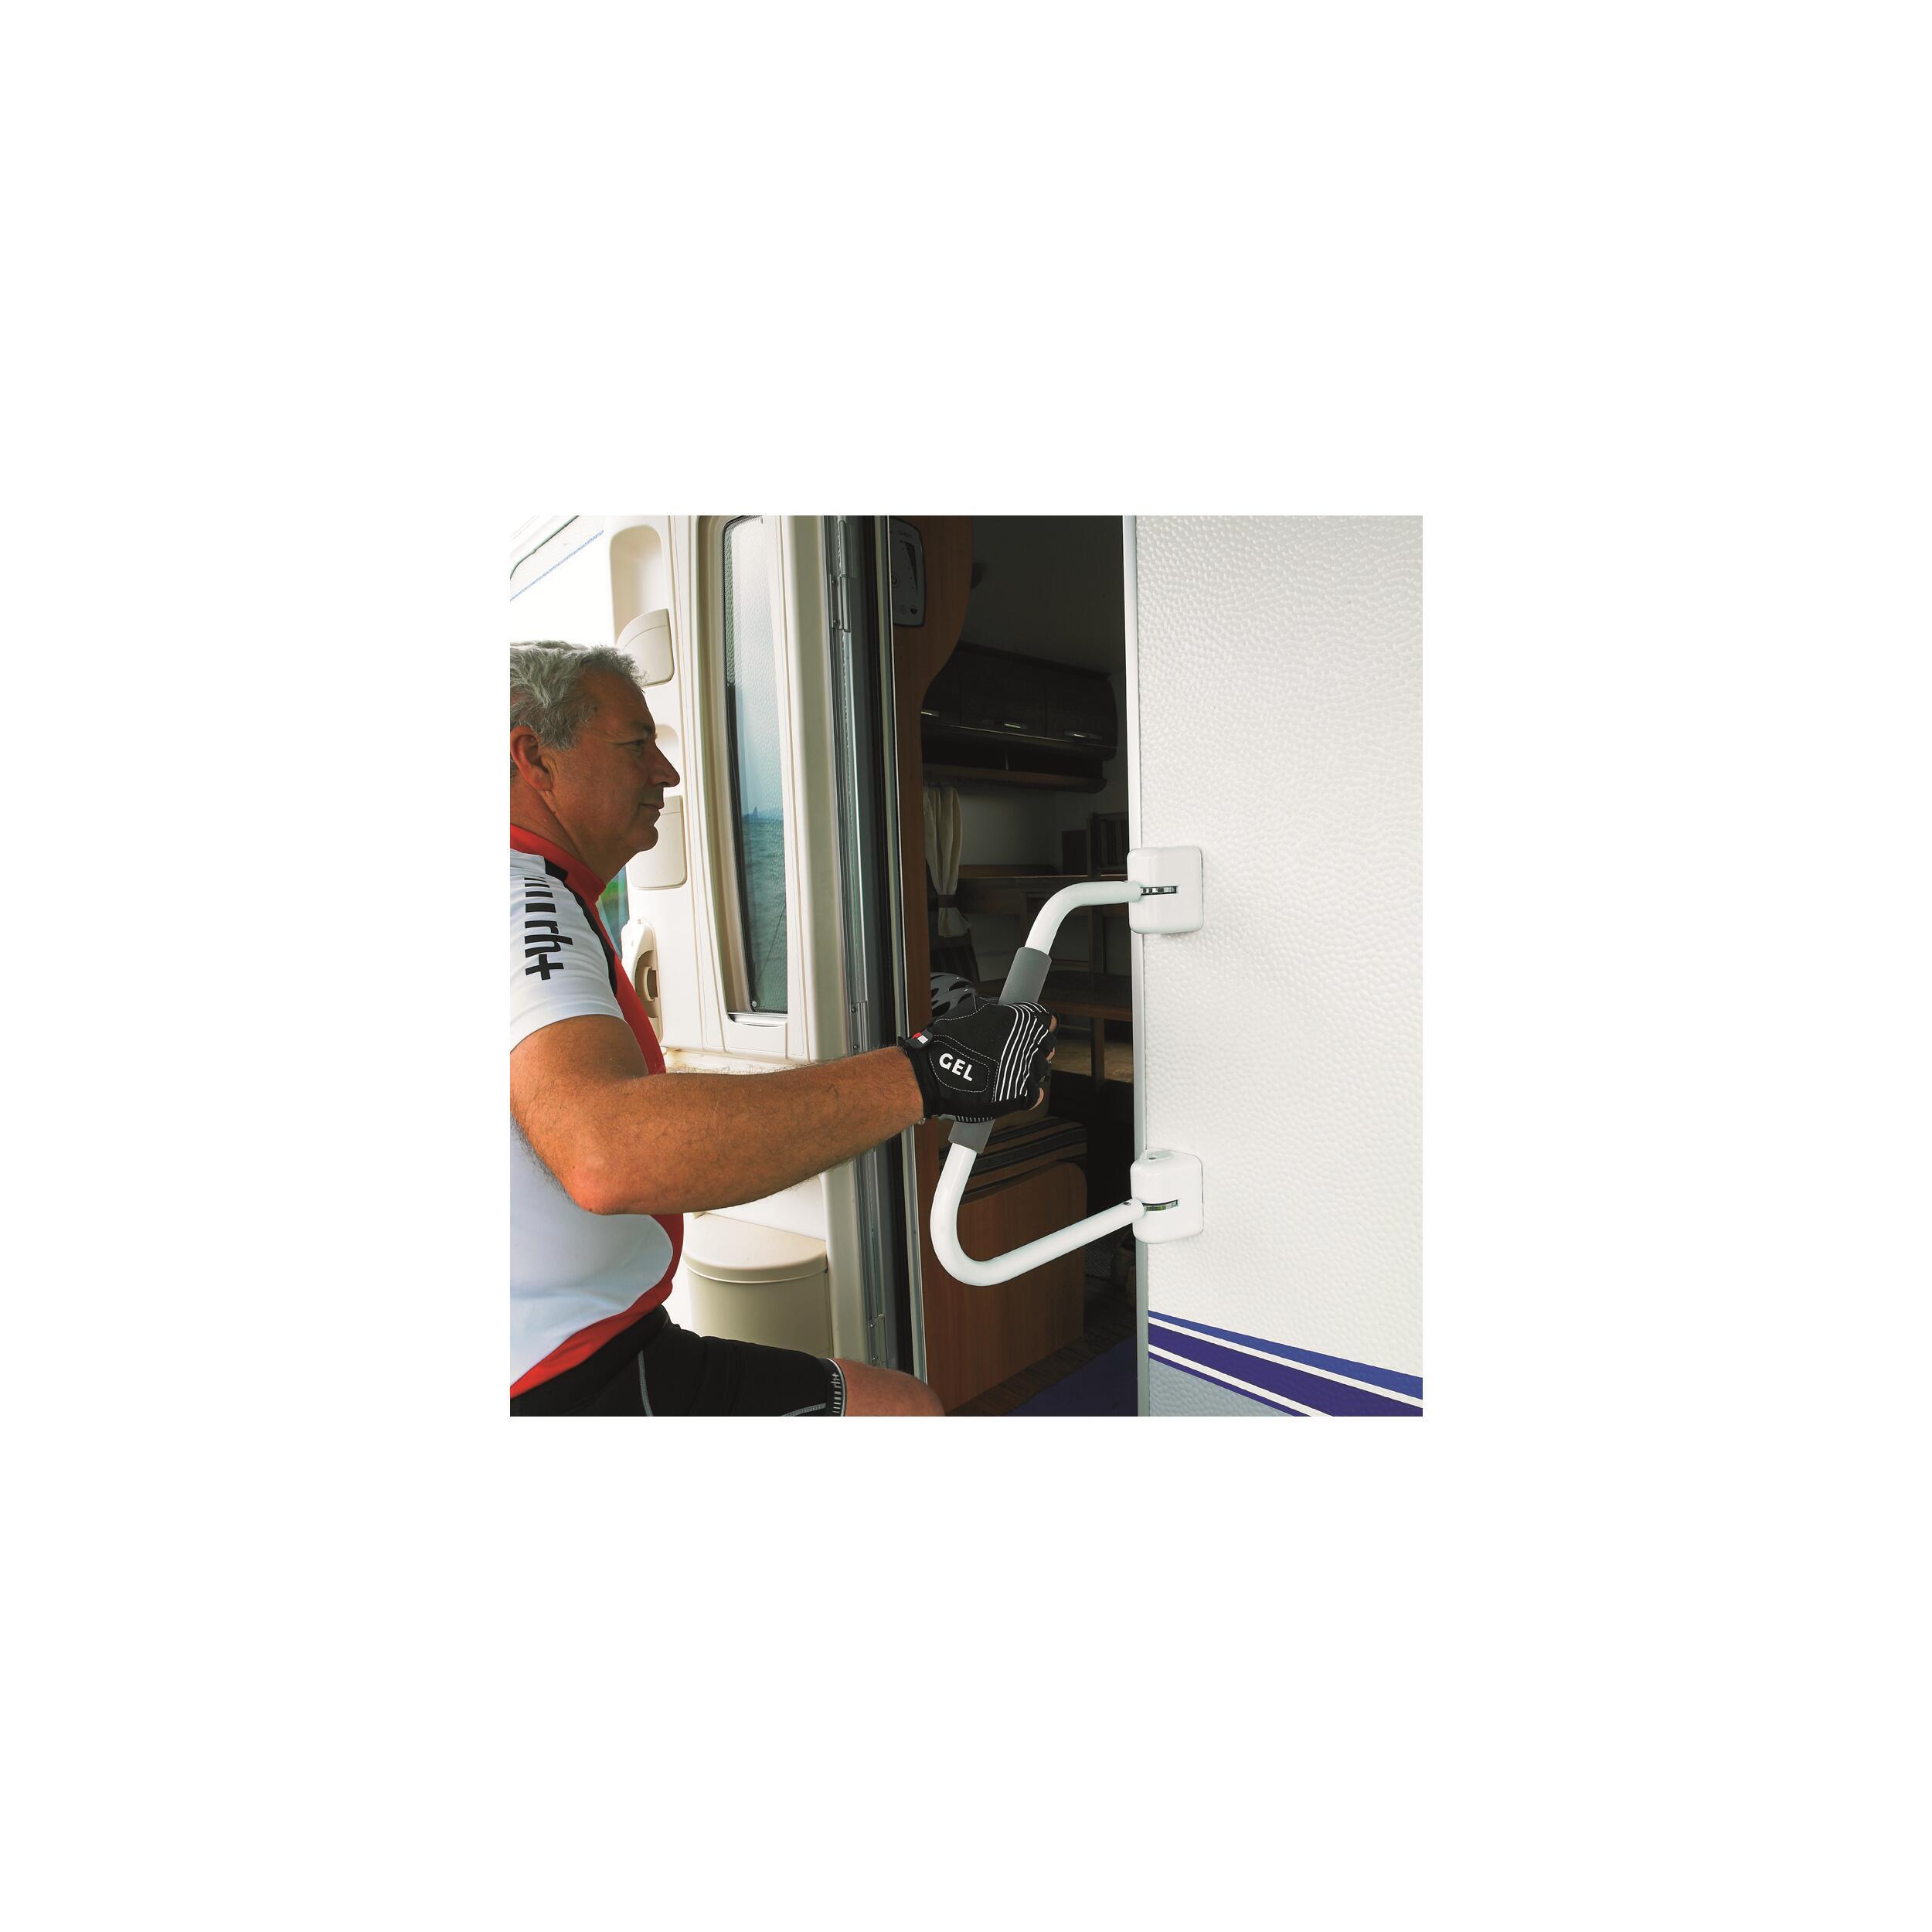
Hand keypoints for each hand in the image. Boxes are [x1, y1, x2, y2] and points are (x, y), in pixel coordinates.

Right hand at [899, 1000, 1057, 1122]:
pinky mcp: (1019, 1095)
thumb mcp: (972, 1009)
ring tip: (1012, 1071)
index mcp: (1020, 1020)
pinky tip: (1013, 1088)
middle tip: (1022, 1051)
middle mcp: (1028, 1044)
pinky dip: (1027, 1092)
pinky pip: (1034, 1094)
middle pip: (1048, 1045)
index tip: (1039, 1028)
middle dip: (1038, 1047)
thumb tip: (1004, 1010)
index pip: (1047, 1020)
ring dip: (1031, 1069)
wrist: (932, 1073)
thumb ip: (997, 1011)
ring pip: (1042, 1070)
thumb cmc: (947, 1041)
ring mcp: (1025, 1071)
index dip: (1042, 1024)